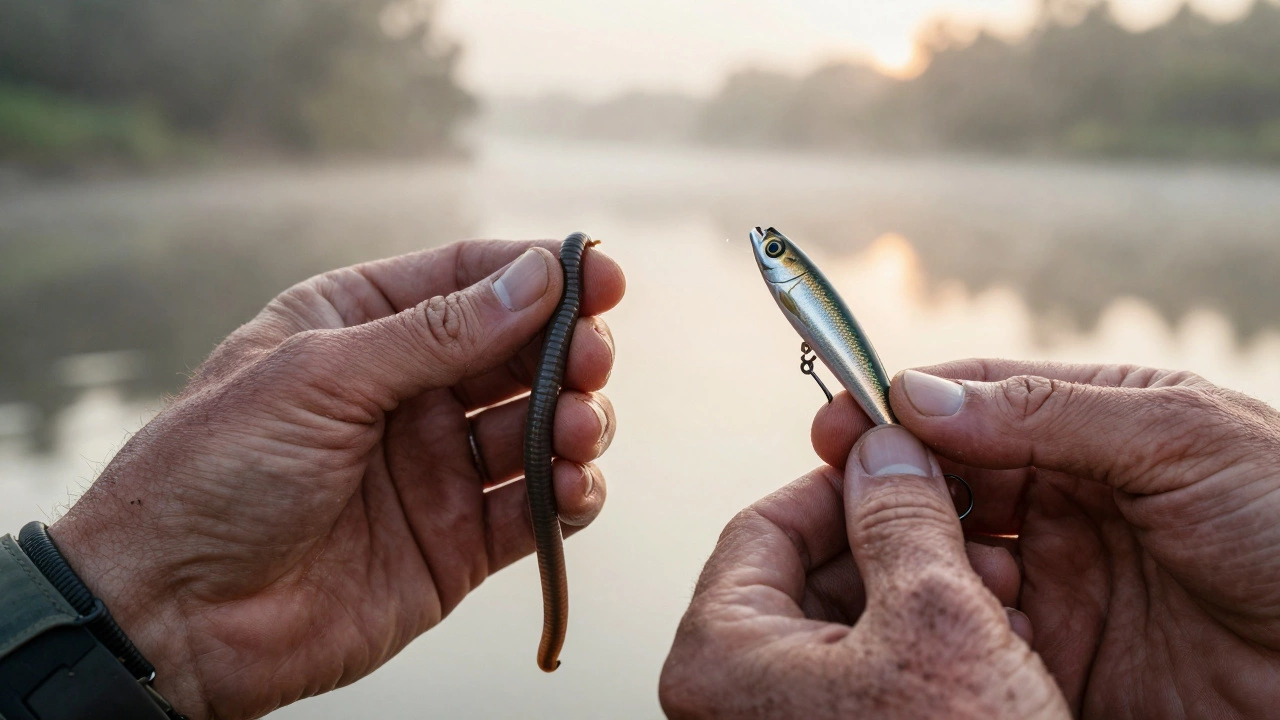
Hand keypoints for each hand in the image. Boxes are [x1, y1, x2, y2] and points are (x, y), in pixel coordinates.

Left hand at [47, 240, 625, 719]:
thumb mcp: (321, 377)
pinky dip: (569, 495)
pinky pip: (534, 510)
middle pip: (518, 353)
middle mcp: (404, 393)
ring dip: (574, 422)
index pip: (468, 280)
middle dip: (567, 350)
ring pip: (537, 430)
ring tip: (577, 430)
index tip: (602, 277)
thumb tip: (536, 277)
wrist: (169, 618)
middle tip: (592, 359)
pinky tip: (573, 487)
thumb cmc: (213, 475)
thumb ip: (439, 332)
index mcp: (359, 328)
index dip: (539, 274)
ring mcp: (432, 470)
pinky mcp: (453, 543)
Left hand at [659, 424, 1069, 718]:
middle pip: (811, 574)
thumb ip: (902, 516)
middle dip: (902, 543)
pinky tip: (996, 642)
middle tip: (967, 524)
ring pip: (852, 624)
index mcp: (718, 658)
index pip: (761, 528)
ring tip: (999, 587)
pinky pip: (872, 677)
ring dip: (930, 592)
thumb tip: (884, 450)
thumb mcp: (936, 618)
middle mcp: (734, 698)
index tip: (895, 461)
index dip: (840, 484)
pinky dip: (932, 648)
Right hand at [813, 361, 1279, 715]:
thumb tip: (918, 392)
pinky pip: (977, 630)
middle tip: (847, 498)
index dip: (901, 406)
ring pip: (947, 552)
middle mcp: (1066, 495)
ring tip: (911, 561)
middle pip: (944, 476)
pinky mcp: (1058, 652)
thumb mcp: (1179, 438)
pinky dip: (951, 621)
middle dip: (892, 484)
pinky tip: (960, 619)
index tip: (839, 424)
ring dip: (918, 553)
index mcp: (1096, 423)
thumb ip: (1046, 412)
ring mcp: (1058, 575)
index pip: (973, 398)